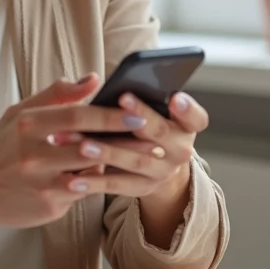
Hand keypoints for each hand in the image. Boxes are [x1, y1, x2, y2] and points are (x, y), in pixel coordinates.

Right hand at [0, 75, 176, 230]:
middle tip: (155, 137)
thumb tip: (93, 79)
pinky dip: (97, 181)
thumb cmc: (1, 148)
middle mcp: (33, 155)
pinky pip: (83, 192)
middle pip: (88, 146)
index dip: (109, 115)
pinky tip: (114, 174)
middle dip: (125, 142)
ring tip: (146, 156)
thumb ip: (56, 95)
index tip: (136, 112)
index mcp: (26, 126)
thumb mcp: (19, 114)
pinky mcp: (48, 206)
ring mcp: (41, 184)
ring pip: (89, 172)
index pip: (75, 117)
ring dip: (117, 164)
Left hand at [67, 90, 207, 201]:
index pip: (196, 117)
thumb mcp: (146, 109)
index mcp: (185, 125)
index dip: (186, 108)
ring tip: (83, 144)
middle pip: (161, 133)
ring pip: (136, 160)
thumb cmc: (142, 124)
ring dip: (109, 152)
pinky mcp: (142, 188)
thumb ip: (132, 93)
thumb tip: (92, 79)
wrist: (149, 166)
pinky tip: (73, 179)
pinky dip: (95, 181)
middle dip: (140, 117)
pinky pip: (117, 184)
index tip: (174, 97)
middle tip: (121, 100)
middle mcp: (180, 150)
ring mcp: (162, 172)